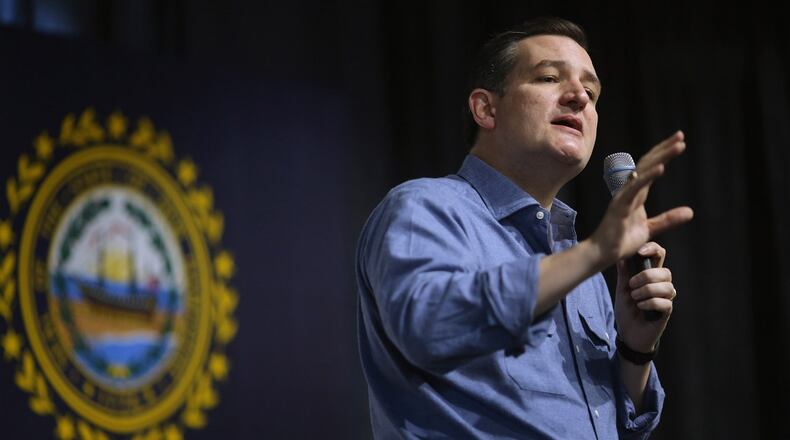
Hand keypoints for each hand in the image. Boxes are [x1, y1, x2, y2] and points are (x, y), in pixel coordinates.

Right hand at [590, 131, 693, 266]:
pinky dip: (648, 177)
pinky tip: (661, 168)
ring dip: (661, 157)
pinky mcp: (620, 205)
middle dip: (665, 149)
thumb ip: (668, 219)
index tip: (679, 142)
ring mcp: (623, 196)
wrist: (602, 254)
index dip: (664, 154)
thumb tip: (690, 212)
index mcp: (637, 194)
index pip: (651, 168)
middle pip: (648, 164)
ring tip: (678, 146)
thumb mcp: (650, 228)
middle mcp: (629, 190)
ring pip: (644, 171)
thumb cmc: (621, 241)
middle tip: (681, 136)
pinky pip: (635, 188)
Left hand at [614, 242, 675, 351]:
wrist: (628, 334)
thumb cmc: (627, 311)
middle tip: (631, 285)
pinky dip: (650, 303)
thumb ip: (623, 274)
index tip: (641, 252)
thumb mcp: (621, 290)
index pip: (660, 255)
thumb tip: (621, 255)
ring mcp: (665, 299)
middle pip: (665, 272)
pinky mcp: (666, 312)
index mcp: (651, 277)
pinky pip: (665, 303)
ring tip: (635, 298)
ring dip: (647, 291)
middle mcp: (661, 286)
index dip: (653, 249)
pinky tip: (640, 306)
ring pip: (667, 287)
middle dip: (647, 276)